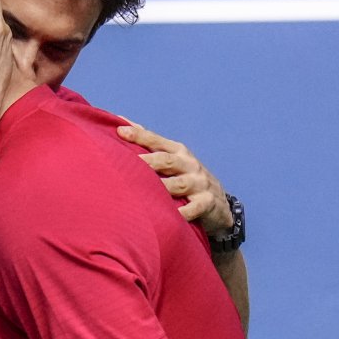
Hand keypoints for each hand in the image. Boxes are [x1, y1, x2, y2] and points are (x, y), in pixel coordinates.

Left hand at [117, 123, 232, 234]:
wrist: (219, 203)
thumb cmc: (185, 176)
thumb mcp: (172, 157)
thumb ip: (148, 141)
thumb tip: (120, 121)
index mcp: (178, 151)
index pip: (156, 141)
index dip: (139, 136)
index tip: (119, 132)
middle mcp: (189, 164)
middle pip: (166, 161)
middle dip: (148, 161)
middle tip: (126, 164)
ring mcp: (199, 183)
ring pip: (179, 184)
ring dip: (162, 187)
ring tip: (143, 189)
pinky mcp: (207, 203)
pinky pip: (193, 208)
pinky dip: (182, 213)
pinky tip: (170, 216)